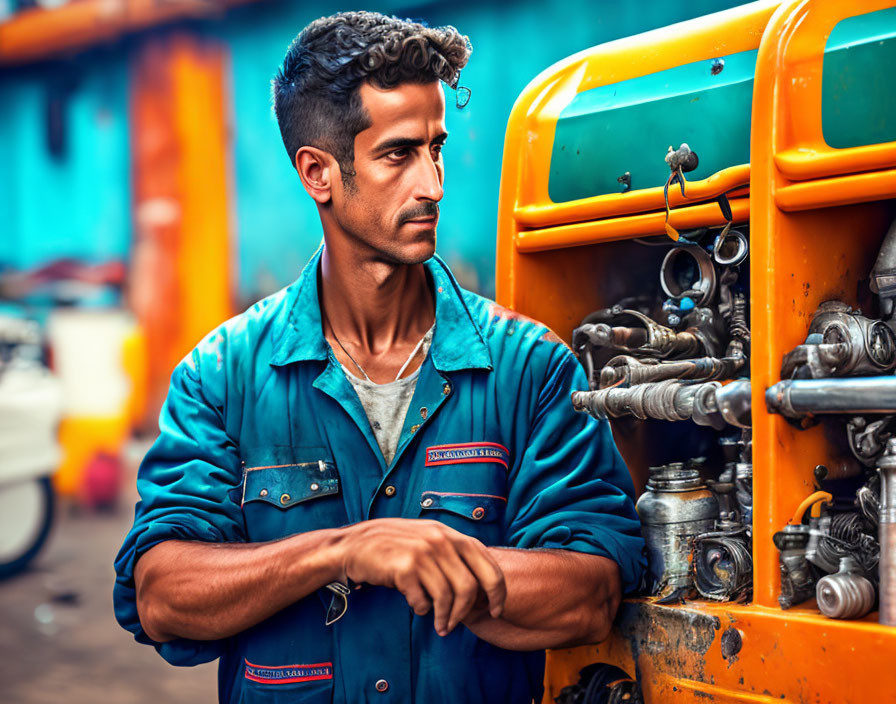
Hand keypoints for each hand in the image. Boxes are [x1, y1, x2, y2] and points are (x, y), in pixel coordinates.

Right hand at [337, 518, 505, 635]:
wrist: (353, 545)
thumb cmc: (393, 546)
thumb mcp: (428, 538)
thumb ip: (452, 554)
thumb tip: (481, 586)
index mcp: (450, 534)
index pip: (488, 564)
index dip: (498, 591)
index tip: (496, 609)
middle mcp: (440, 540)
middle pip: (471, 586)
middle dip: (469, 612)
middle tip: (461, 624)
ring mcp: (422, 553)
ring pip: (448, 598)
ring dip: (445, 618)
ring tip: (440, 626)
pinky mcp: (404, 568)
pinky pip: (422, 601)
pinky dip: (422, 610)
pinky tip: (417, 607)